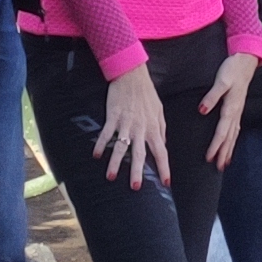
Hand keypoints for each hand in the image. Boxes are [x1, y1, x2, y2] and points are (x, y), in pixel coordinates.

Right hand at [94, 63, 169, 190]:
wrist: (132, 74)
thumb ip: (161, 128)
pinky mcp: (113, 115)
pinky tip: (95, 155)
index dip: (164, 168)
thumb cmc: (146, 93)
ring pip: (121, 146)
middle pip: (140, 154)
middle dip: (137, 171)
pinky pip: (106, 133)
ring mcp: (126, 122)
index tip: (166, 182)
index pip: (161, 151)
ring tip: (111, 177)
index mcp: (153, 128)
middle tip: (135, 187)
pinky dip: (100, 144)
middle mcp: (140, 128)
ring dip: (115, 162)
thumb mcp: (159, 110)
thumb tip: (163, 144)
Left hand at [202, 53, 258, 169]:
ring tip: (224, 162)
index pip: (222, 132)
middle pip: (229, 138)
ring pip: (233, 135)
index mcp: (230, 108)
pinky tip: (231, 144)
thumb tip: (202, 110)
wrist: (245, 61)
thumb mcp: (221, 81)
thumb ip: (211, 96)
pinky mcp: (237, 108)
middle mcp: (235, 113)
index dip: (215, 146)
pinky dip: (233, 139)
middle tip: (217, 168)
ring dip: (228, 149)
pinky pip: (235, 129)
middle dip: (223, 153)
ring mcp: (238, 111)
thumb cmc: (232, 69)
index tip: (209, 157)